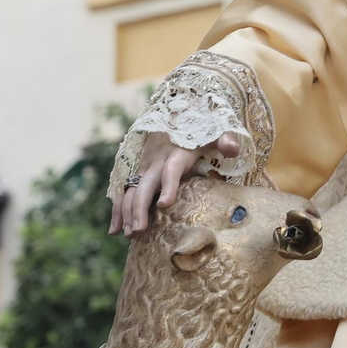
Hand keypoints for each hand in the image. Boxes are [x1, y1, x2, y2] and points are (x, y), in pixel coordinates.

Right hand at [109, 131, 241, 236]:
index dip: (168, 186)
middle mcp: (157, 161)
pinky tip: (114, 231)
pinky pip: (124, 192)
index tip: (164, 205)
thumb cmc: (198, 129)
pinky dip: (118, 210)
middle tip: (138, 231)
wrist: (176, 112)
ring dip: (127, 212)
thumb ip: (224, 140)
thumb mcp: (213, 131)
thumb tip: (232, 149)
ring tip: (129, 235)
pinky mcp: (139, 173)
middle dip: (140, 208)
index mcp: (177, 152)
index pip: (172, 169)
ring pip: (131, 190)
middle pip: (145, 185)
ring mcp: (145, 167)